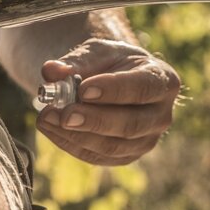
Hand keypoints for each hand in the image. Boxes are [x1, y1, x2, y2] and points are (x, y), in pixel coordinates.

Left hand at [36, 39, 180, 165]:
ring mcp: (147, 140)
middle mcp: (161, 115)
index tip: (83, 90)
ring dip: (77, 135)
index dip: (114, 90)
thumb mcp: (98, 52)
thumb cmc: (112, 63)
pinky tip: (51, 128)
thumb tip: (51, 72)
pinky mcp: (127, 156)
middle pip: (131, 124)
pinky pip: (98, 156)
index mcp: (163, 80)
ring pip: (113, 146)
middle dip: (94, 120)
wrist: (117, 82)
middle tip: (64, 113)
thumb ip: (77, 61)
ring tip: (47, 117)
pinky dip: (71, 144)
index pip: (143, 88)